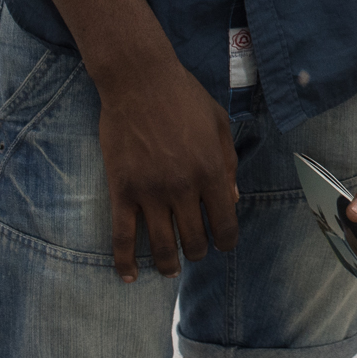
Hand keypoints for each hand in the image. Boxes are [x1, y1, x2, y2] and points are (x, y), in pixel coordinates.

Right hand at [92, 53, 239, 281]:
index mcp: (212, 171)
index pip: (226, 223)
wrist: (139, 80)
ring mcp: (151, 192)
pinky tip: (129, 277)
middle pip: (194, 240)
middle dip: (198, 252)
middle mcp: (183, 187)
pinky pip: (122, 237)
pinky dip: (125, 262)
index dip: (227, 241)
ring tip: (170, 268)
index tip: (223, 244)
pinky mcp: (122, 191)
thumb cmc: (184, 97)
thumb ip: (228, 163)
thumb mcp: (219, 124)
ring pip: (162, 246)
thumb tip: (233, 200)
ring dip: (169, 264)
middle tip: (195, 250)